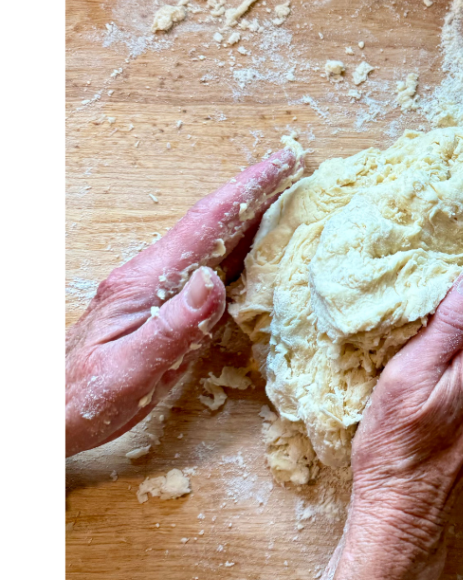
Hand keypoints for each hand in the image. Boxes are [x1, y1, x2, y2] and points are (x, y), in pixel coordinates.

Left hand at [65, 147, 303, 456]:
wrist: (51, 414)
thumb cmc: (87, 399)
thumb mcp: (131, 371)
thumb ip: (173, 327)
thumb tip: (212, 280)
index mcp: (145, 282)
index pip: (205, 224)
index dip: (247, 191)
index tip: (281, 164)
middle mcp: (150, 274)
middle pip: (211, 221)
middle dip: (254, 190)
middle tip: (294, 164)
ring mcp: (155, 286)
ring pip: (211, 238)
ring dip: (250, 212)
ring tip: (288, 195)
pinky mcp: (160, 302)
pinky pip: (209, 261)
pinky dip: (239, 242)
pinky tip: (258, 244)